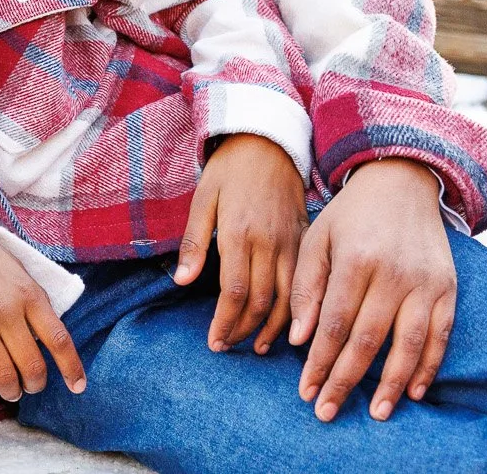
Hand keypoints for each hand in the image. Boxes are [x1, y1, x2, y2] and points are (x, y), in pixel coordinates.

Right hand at [0, 201, 86, 414]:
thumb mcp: (16, 270)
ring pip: (4, 376)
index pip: (59, 339)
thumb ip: (32, 300)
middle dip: (35, 384)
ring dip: (11, 392)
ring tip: (11, 392)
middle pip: (32, 365)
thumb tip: (46, 337)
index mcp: (29, 294)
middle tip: (32, 385)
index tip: (78, 387)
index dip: (72, 368)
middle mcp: (8, 312)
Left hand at [172, 133, 306, 354]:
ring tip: (258, 346)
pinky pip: (305, 282)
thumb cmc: (230, 168)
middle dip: (244, 330)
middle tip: (228, 346)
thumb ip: (193, 242)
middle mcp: (269, 242)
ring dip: (273, 327)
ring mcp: (291, 242)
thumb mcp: (203, 198)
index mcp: (239, 233)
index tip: (214, 342)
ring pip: (287, 298)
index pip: (234, 292)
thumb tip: (180, 281)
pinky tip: (288, 322)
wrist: (269, 140)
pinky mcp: (305, 239)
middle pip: (261, 300)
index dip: (225, 322)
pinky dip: (296, 308)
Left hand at [289, 157, 455, 422]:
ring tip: (375, 413)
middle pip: (368, 340)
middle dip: (345, 381)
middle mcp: (394, 273)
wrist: (402, 181)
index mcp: (356, 259)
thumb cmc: (351, 215)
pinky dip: (430, 366)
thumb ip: (306, 287)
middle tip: (327, 411)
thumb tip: (299, 339)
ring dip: (392, 384)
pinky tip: (415, 391)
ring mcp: (425, 282)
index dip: (319, 362)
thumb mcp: (317, 239)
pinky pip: (441, 335)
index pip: (335, 324)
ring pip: (409, 343)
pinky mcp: (448, 287)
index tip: (305, 391)